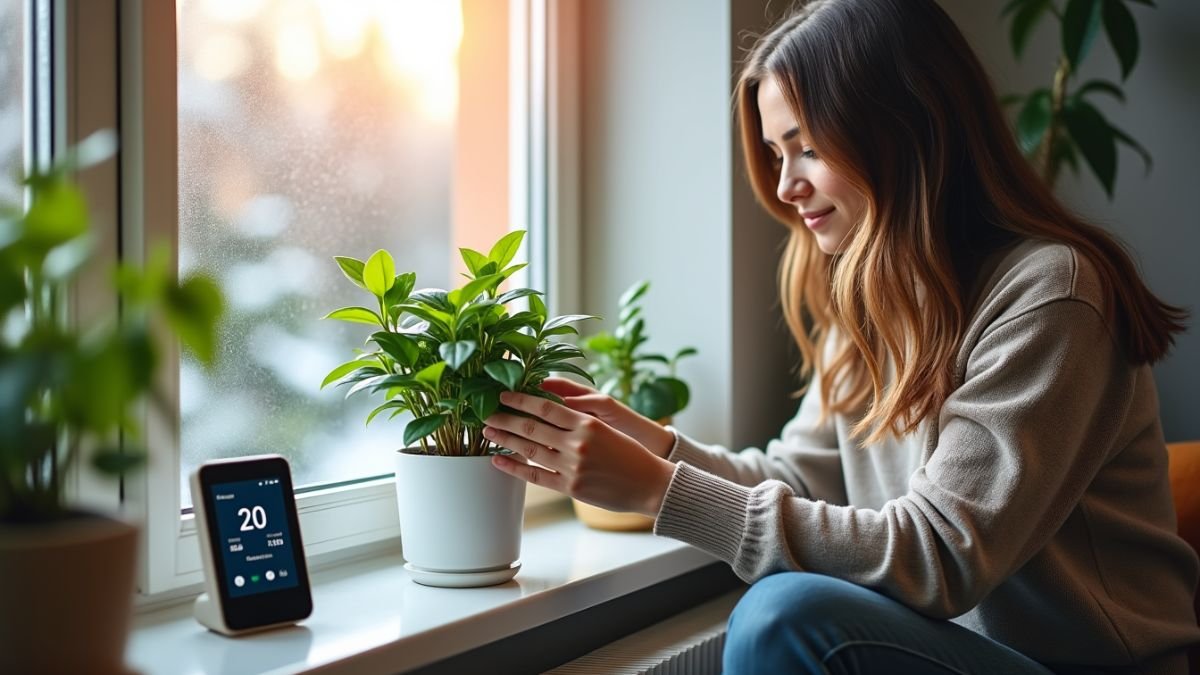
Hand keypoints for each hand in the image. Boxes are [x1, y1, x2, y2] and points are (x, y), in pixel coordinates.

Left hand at [484, 390, 676, 516]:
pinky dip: (514, 468)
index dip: (522, 400)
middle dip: (506, 419)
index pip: (546, 408)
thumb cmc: (630, 454)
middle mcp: (577, 443)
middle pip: (532, 428)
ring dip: (505, 440)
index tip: (504, 395)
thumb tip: (548, 410)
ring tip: (488, 432)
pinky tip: (499, 460)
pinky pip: (536, 476)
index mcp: (587, 423)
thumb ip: (578, 421)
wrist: (651, 484)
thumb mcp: (606, 428)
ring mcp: (573, 467)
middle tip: (486, 413)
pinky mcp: (571, 487)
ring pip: (530, 451)